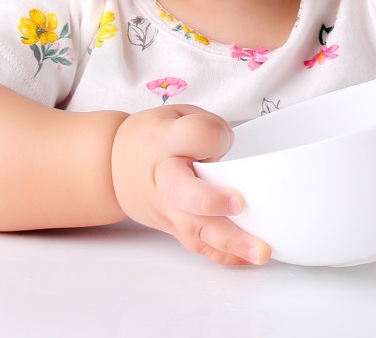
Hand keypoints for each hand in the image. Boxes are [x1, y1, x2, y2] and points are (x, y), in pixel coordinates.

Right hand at [111, 104, 270, 265]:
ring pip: (195, 228)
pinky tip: (249, 257)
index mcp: (165, 140)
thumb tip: (233, 159)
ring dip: (230, 241)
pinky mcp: (174, 229)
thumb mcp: (178, 116)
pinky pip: (199, 246)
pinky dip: (225, 255)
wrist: (114, 167)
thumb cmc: (154, 138)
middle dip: (212, 201)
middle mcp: (163, 177)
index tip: (223, 140)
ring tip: (261, 251)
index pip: (190, 135)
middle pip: (184, 193)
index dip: (212, 137)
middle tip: (239, 204)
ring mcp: (167, 208)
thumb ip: (208, 130)